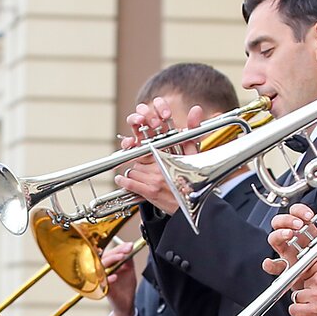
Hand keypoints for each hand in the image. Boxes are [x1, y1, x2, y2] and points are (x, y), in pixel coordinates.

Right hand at [101, 242, 138, 315]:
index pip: (111, 252)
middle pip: (104, 257)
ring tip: (122, 258)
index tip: (129, 246)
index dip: (119, 247)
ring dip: (111, 261)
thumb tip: (129, 247)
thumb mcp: (129, 270)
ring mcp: (101, 279)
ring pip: (100, 266)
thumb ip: (128, 260)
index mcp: (109, 265)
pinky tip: (115, 277)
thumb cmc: (125, 288)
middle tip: (126, 251)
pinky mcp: (102, 289)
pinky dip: (108, 278)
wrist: (126, 304)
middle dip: (116, 252)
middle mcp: (103, 270)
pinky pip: (102, 282)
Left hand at [114, 97, 203, 216]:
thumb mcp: (195, 154)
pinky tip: (120, 180)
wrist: (195, 205)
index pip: (148, 143)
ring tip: (137, 174)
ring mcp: (155, 178)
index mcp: (169, 153)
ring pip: (134, 169)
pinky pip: (130, 183)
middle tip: (138, 162)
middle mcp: (161, 164)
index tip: (134, 143)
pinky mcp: (150, 192)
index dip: (139, 142)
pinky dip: (124, 181)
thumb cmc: (195, 181)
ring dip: (133, 171)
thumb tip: (196, 110)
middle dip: (137, 159)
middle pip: (138, 157)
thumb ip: (192, 132)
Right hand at [264, 204, 316, 275]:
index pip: (297, 214)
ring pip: (274, 238)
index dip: (300, 211)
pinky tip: (272, 262)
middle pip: (281, 222)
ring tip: (289, 235)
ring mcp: (288, 254)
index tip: (309, 217)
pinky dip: (269, 263)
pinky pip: (273, 265)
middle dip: (288, 220)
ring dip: (280, 233)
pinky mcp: (285, 269)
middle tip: (299, 225)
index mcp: (308, 234)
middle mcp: (295, 242)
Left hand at [286, 233, 316, 315]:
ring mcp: (316, 295)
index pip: (307, 264)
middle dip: (309, 284)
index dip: (311, 271)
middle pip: (302, 280)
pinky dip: (297, 311)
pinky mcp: (315, 311)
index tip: (315, 275)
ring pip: (297, 294)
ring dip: (303, 297)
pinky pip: (295, 310)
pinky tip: (304, 310)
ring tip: (313, 299)